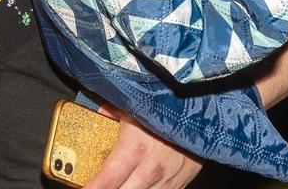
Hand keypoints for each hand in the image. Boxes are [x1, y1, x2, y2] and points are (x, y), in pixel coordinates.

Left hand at [85, 105, 203, 188]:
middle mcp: (149, 169)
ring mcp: (166, 180)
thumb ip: (112, 111)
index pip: (108, 179)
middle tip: (96, 185)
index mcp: (134, 149)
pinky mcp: (178, 185)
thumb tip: (98, 112)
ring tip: (115, 183)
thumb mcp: (135, 106)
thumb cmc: (168, 108)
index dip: (92, 187)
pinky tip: (137, 185)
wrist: (205, 116)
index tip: (82, 188)